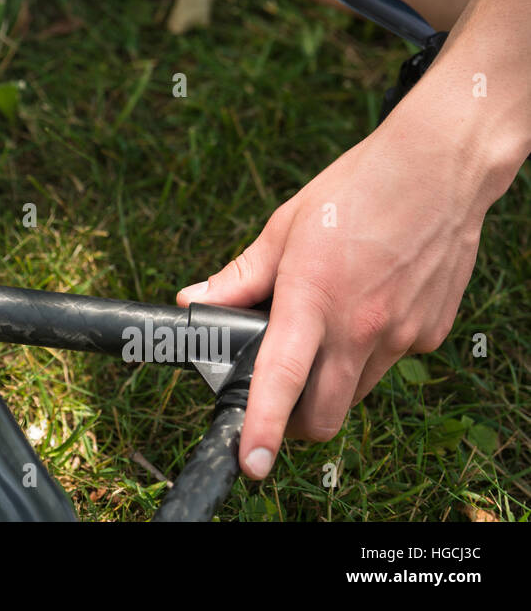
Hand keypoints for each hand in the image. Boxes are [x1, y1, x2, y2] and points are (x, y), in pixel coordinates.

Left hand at [177, 103, 500, 479]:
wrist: (437, 169)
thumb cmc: (355, 191)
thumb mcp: (282, 228)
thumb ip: (239, 276)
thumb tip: (195, 301)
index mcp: (312, 300)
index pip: (282, 380)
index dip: (262, 428)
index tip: (251, 462)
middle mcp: (360, 327)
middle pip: (324, 416)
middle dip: (293, 423)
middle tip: (276, 398)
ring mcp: (401, 335)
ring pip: (356, 391)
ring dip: (331, 382)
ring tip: (324, 330)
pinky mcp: (430, 334)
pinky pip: (389, 362)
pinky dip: (369, 351)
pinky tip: (367, 305)